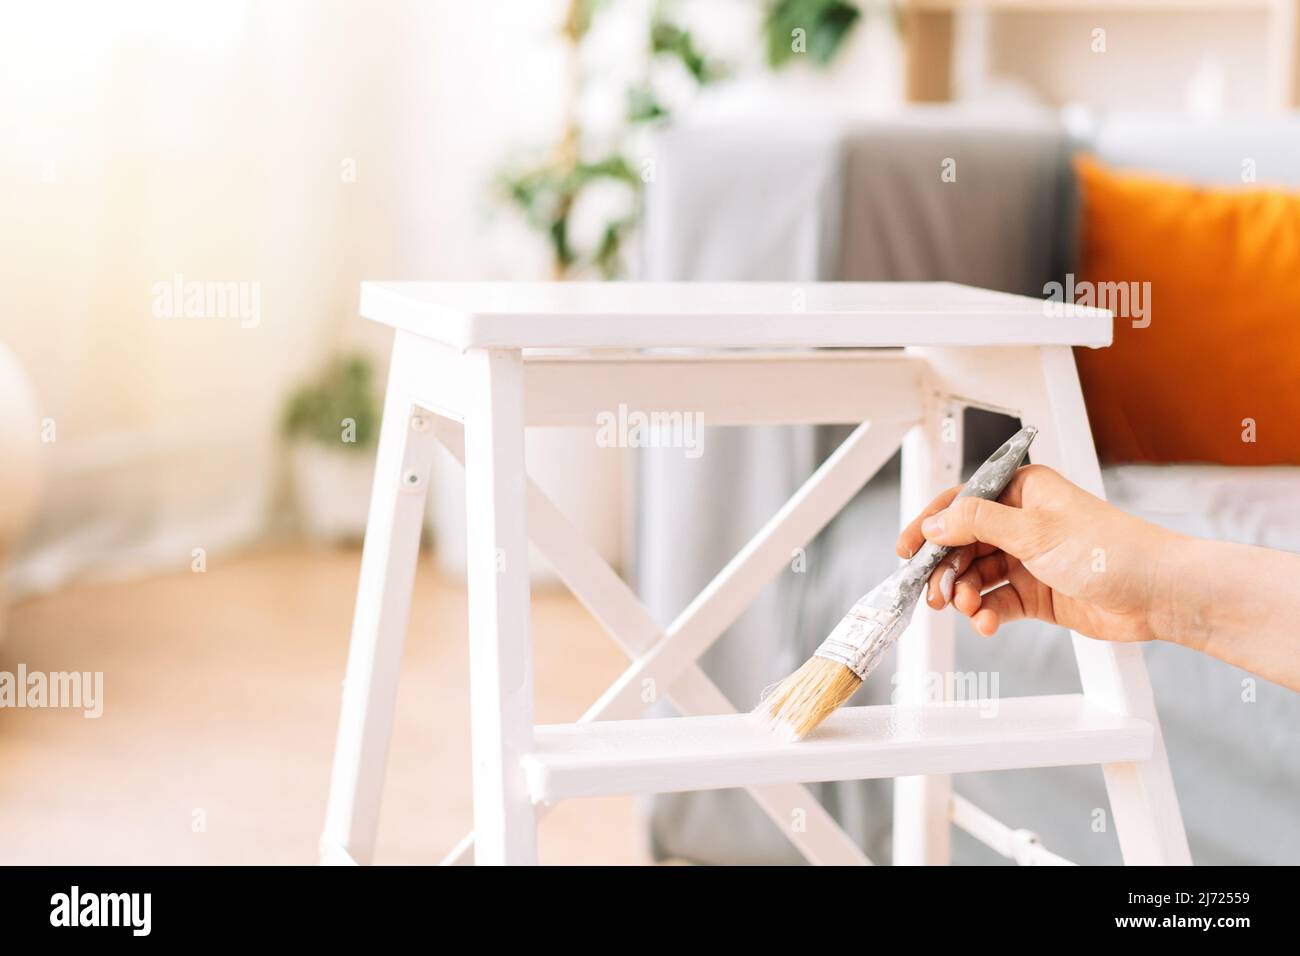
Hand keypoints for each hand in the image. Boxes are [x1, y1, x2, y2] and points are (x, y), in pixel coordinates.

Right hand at [895, 464, 1178, 642]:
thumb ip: (977, 524)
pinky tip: (988, 623)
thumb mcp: (1034, 531)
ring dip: (966, 594)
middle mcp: (1022, 523)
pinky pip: (997, 601)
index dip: (930, 526)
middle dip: (946, 570)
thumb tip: (934, 523)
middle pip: (963, 544)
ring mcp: (1028, 559)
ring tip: (968, 609)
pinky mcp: (1037, 593)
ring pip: (977, 575)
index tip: (907, 550)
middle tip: (934, 594)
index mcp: (1022, 492)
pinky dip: (987, 613)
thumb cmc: (1110, 549)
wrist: (1157, 593)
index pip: (961, 503)